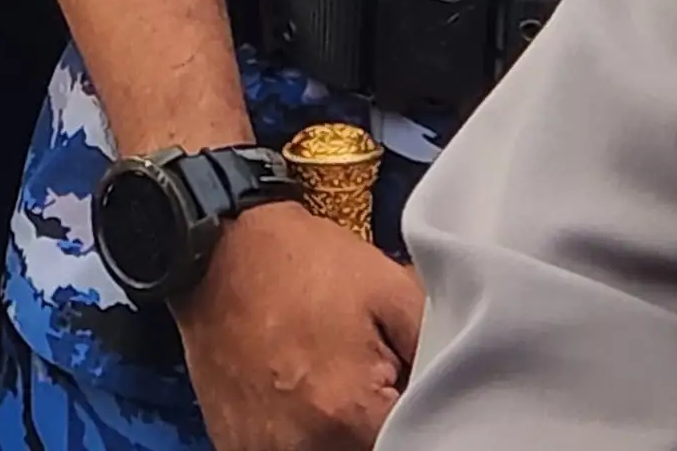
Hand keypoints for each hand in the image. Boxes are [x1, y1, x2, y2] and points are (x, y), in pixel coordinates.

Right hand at [175, 200, 421, 450]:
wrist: (213, 245)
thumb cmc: (300, 262)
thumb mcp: (391, 288)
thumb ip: (439, 350)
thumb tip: (464, 394)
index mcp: (348, 414)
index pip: (417, 446)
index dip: (423, 419)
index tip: (409, 389)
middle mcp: (301, 446)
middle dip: (380, 426)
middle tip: (373, 380)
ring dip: (341, 433)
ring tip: (335, 383)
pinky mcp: (234, 446)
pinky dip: (304, 436)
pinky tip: (302, 394)